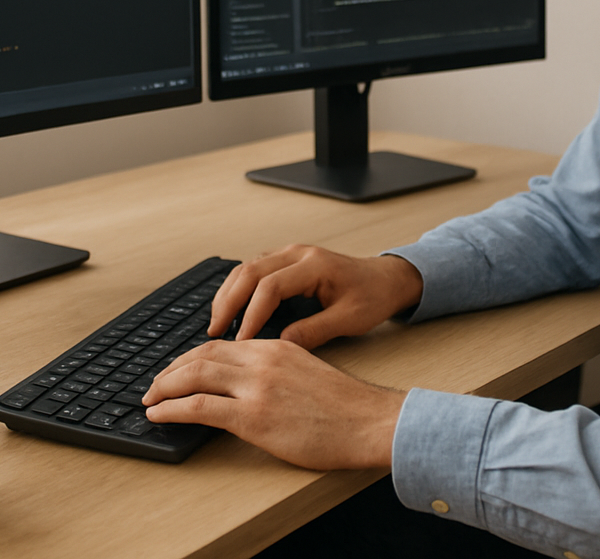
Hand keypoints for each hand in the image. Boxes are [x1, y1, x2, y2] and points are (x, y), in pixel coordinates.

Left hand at [141, 338, 404, 468]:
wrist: (369, 421)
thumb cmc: (346, 406)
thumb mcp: (307, 372)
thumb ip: (277, 370)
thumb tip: (250, 385)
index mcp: (275, 347)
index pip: (220, 345)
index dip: (191, 357)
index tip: (177, 370)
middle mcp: (261, 359)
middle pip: (201, 355)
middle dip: (171, 370)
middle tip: (155, 384)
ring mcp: (255, 387)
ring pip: (193, 376)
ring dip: (164, 387)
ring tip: (150, 399)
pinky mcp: (252, 416)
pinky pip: (198, 407)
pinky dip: (171, 408)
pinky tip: (159, 414)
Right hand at [210, 244, 423, 347]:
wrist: (385, 279)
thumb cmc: (372, 297)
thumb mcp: (349, 320)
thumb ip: (315, 331)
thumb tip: (280, 345)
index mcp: (315, 265)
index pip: (270, 287)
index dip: (252, 315)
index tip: (241, 341)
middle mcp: (298, 253)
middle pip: (250, 271)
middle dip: (228, 302)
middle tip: (214, 332)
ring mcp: (291, 254)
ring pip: (246, 267)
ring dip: (228, 294)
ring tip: (216, 323)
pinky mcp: (287, 260)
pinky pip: (253, 269)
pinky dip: (237, 288)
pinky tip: (230, 309)